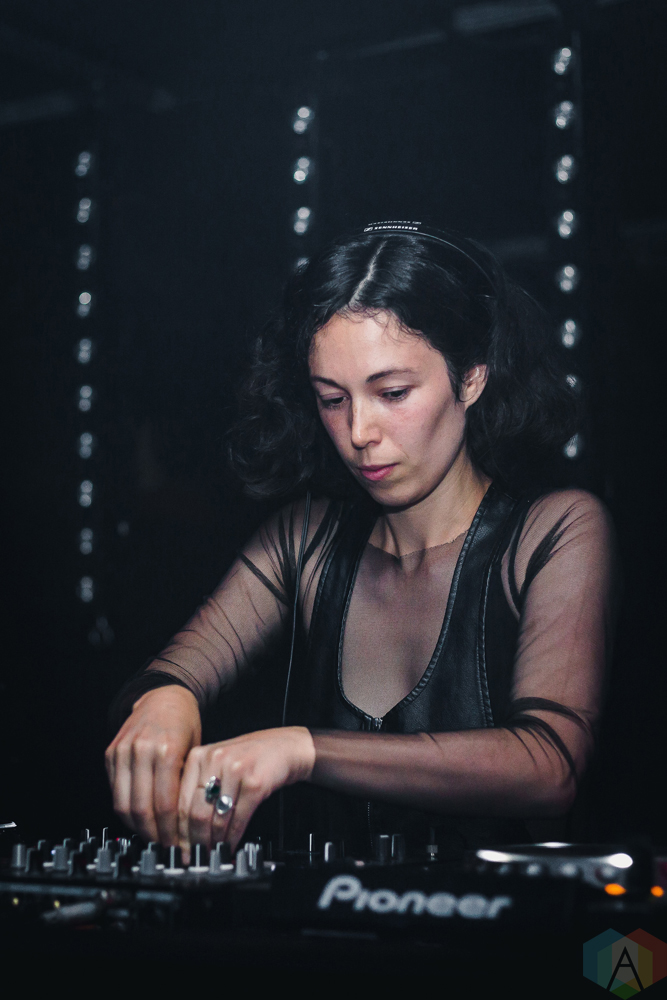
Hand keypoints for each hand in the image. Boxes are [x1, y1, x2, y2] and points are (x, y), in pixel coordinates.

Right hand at [105, 685, 201, 844]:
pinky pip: (115, 792)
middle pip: (142, 809)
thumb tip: (189, 825)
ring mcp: (123, 752)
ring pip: (124, 804)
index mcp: (168, 750)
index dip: (170, 831)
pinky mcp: (110, 754)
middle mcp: (142, 750)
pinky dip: (126, 811)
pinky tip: (140, 820)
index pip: (165, 804)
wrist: (163, 695)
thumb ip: (188, 783)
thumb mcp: (197, 750)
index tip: (179, 846)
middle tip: (167, 849)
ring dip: (138, 828)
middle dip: (155, 835)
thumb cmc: (185, 723)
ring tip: (154, 838)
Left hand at [178, 727, 315, 858]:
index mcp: (198, 755)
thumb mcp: (218, 763)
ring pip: (216, 819)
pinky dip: (232, 838)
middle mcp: (215, 760)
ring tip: (212, 853)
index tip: (176, 847)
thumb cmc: (250, 757)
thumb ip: (197, 786)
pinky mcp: (255, 783)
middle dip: (194, 841)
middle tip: (194, 856)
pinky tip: (230, 845)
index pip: (178, 801)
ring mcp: (235, 771)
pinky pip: (238, 819)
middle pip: (195, 812)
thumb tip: (181, 826)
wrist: (285, 746)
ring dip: (214, 842)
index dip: (177, 831)